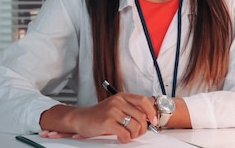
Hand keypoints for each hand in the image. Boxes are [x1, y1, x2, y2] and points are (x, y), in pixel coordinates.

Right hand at [39, 93, 157, 142]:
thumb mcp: (115, 107)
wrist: (80, 118)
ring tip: (127, 135)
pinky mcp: (107, 122)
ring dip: (134, 135)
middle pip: (141, 116)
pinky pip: (125, 134)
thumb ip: (129, 109)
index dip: (151, 111)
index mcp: (121, 97)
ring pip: (135, 126)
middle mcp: (118, 102)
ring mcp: (112, 111)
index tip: (154, 120)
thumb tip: (147, 118)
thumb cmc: (99, 115)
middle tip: (137, 133)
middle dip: (142, 128)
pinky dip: (125, 139)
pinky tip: (121, 138)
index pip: (143, 100)